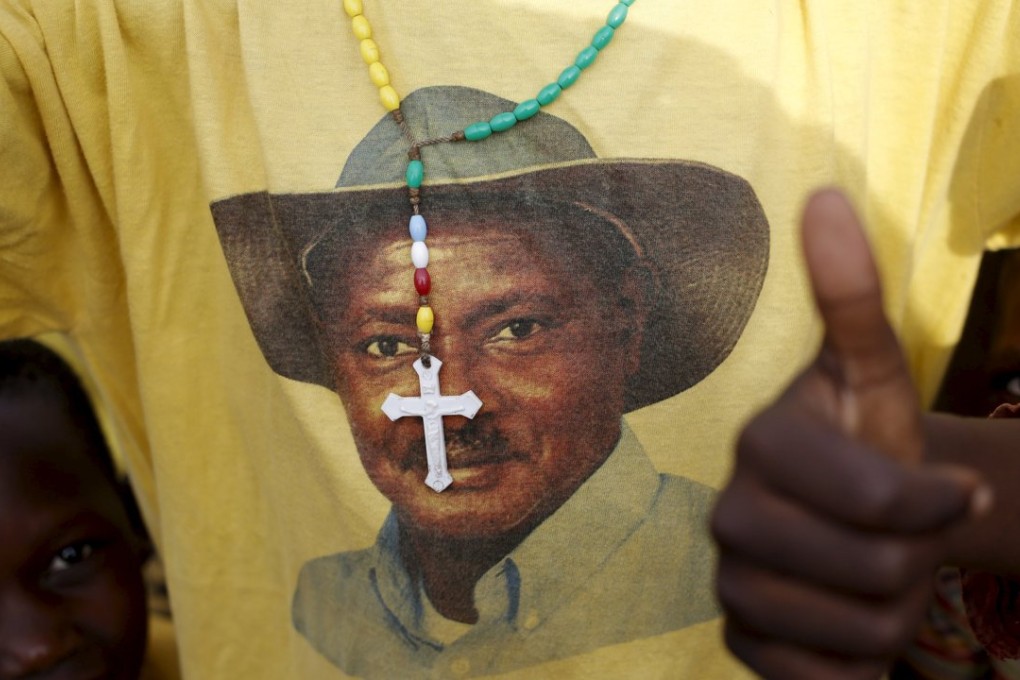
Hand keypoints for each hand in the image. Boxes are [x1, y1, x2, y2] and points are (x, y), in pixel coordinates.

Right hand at [711, 189, 987, 678]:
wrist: (858, 518)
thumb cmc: (872, 442)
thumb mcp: (877, 373)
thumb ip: (852, 293)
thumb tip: (823, 195)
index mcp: (761, 442)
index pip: (879, 501)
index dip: (938, 504)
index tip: (954, 488)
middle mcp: (727, 512)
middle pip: (874, 571)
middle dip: (916, 559)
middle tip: (902, 534)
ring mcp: (728, 581)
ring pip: (859, 633)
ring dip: (894, 610)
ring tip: (875, 572)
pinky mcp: (737, 641)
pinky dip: (859, 662)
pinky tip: (846, 621)